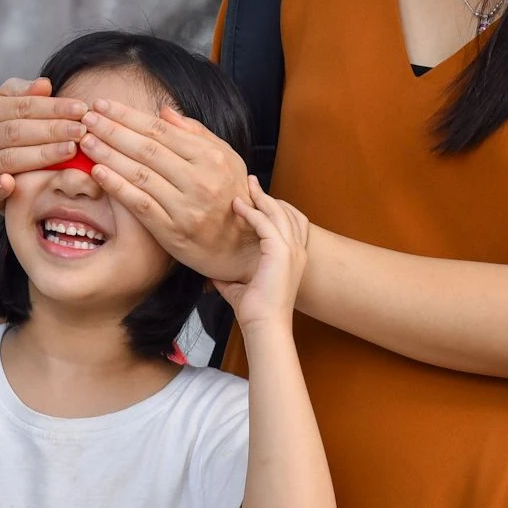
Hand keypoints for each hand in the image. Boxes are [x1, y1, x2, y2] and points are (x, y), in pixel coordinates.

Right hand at [0, 77, 90, 210]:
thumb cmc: (6, 135)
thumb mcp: (11, 110)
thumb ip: (25, 95)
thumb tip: (45, 84)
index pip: (22, 105)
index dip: (53, 107)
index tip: (81, 109)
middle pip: (17, 130)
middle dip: (53, 129)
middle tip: (81, 131)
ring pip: (10, 157)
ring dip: (42, 155)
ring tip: (71, 150)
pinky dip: (0, 185)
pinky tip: (14, 184)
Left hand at [79, 102, 257, 283]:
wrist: (245, 249)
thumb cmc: (232, 198)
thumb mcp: (226, 159)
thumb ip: (196, 133)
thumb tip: (164, 111)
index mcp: (211, 157)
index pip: (161, 130)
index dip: (128, 115)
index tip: (102, 104)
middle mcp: (200, 180)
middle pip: (147, 149)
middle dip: (112, 130)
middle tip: (87, 117)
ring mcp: (186, 207)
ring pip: (140, 175)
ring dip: (108, 155)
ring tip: (86, 140)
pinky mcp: (173, 231)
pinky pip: (140, 205)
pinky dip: (117, 187)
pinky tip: (98, 172)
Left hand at [213, 178, 309, 331]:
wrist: (264, 325)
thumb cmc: (255, 311)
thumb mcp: (240, 287)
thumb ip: (230, 277)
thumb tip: (210, 273)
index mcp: (293, 259)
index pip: (292, 223)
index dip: (275, 208)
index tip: (256, 198)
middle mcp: (297, 251)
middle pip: (287, 212)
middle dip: (269, 196)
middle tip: (251, 182)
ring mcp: (292, 250)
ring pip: (278, 212)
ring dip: (261, 197)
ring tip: (246, 185)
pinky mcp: (281, 252)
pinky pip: (266, 223)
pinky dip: (252, 212)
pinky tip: (237, 206)